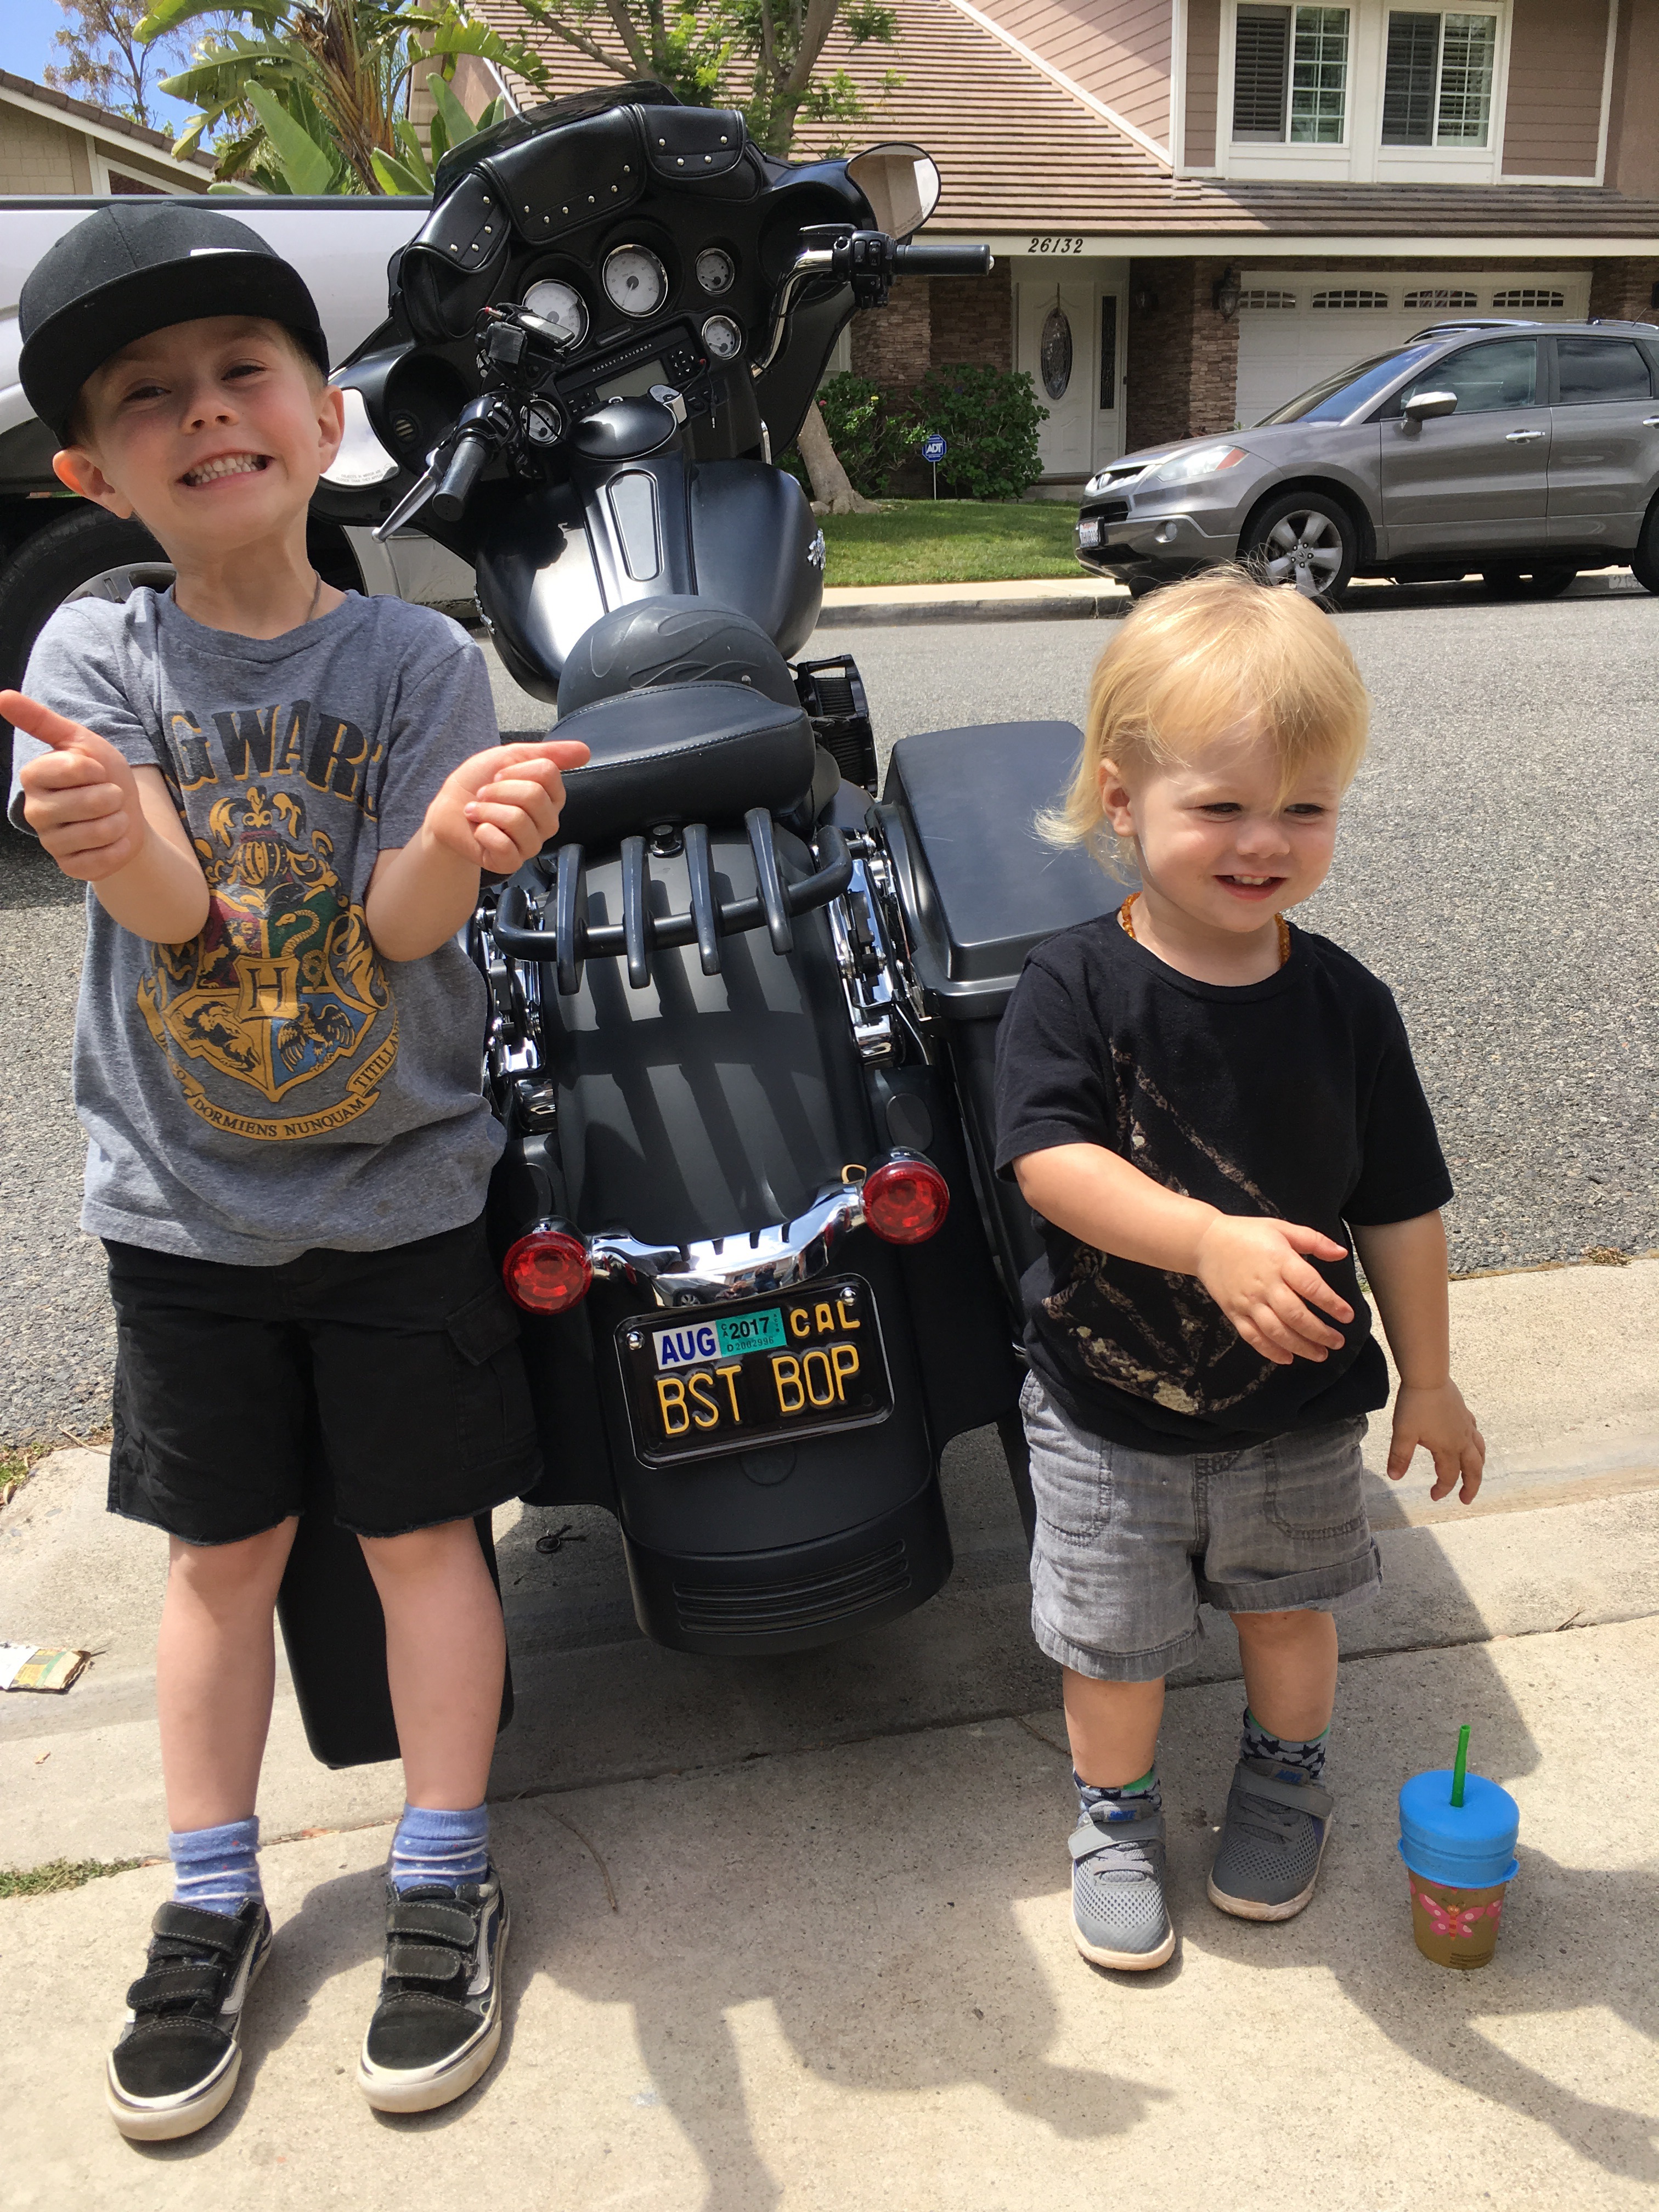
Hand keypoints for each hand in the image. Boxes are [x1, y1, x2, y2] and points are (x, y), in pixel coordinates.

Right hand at [3, 691, 150, 881]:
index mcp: (33, 777)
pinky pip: (101, 860)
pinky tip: (114, 840)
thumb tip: (1, 695)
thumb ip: (40, 721)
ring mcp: (50, 842)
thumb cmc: (102, 776)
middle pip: (85, 803)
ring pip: (96, 833)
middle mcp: (34, 810)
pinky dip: (119, 848)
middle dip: (111, 796)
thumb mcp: (79, 741)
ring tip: (112, 816)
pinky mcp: (69, 867)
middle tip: (109, 795)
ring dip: (118, 821)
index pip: (66, 770)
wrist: (127, 815)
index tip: (95, 770)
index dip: (91, 769)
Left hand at [422, 739, 590, 874]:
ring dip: (487, 810)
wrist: (448, 809)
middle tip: (486, 794)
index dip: (516, 770)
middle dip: (499, 790)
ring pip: (517, 819)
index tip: (500, 775)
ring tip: (479, 812)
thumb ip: (550, 753)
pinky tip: (480, 831)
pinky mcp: (511, 862)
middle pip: (534, 795)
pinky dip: (483, 832)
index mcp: (551, 797)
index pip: (548, 773)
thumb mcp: (511, 757)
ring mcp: (531, 844)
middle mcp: (546, 822)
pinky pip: (504, 844)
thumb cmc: (478, 784)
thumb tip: (585, 751)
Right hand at [1195, 1214, 1353, 1365]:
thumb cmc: (1247, 1234)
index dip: (1331, 1303)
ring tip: (1320, 1354)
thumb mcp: (1282, 1229)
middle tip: (1338, 1341)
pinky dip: (1270, 1351)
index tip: (1347, 1316)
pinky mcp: (1234, 1312)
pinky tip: (1287, 1358)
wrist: (1204, 1242)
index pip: (1311, 1286)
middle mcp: (1265, 1285)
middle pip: (1296, 1315)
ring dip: (1300, 1346)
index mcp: (1279, 1261)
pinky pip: (1253, 1336)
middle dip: (1320, 1332)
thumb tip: (1341, 1253)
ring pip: (1276, 1331)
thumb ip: (1314, 1241)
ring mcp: (1248, 1301)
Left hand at [1387, 1379, 1483, 1502]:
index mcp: (1448, 1448)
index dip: (1442, 1489)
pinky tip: (1470, 1443)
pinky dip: (1476, 1445)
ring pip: (1479, 1452)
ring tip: (1474, 1475)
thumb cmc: (1414, 1405)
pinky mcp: (1465, 1414)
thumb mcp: (1403, 1433)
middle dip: (1471, 1486)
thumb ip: (1399, 1457)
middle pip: (1474, 1469)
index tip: (1434, 1497)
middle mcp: (1462, 1440)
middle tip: (1466, 1499)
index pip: (1448, 1476)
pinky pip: (1476, 1434)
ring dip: (1478, 1467)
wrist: (1428, 1377)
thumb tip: (1394, 1477)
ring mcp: (1466, 1426)